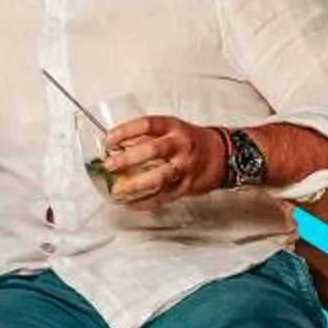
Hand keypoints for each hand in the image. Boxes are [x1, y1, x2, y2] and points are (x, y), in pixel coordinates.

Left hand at [102, 115, 226, 203]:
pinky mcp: (186, 186)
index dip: (125, 131)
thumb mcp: (169, 130)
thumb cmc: (188, 141)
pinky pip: (163, 196)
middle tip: (110, 165)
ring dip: (135, 185)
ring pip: (159, 178)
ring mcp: (184, 167)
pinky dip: (144, 201)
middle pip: (153, 151)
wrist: (219, 155)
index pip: (147, 125)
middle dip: (128, 159)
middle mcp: (180, 146)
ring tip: (117, 190)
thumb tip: (114, 147)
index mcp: (173, 128)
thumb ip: (143, 137)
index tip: (108, 140)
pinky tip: (129, 203)